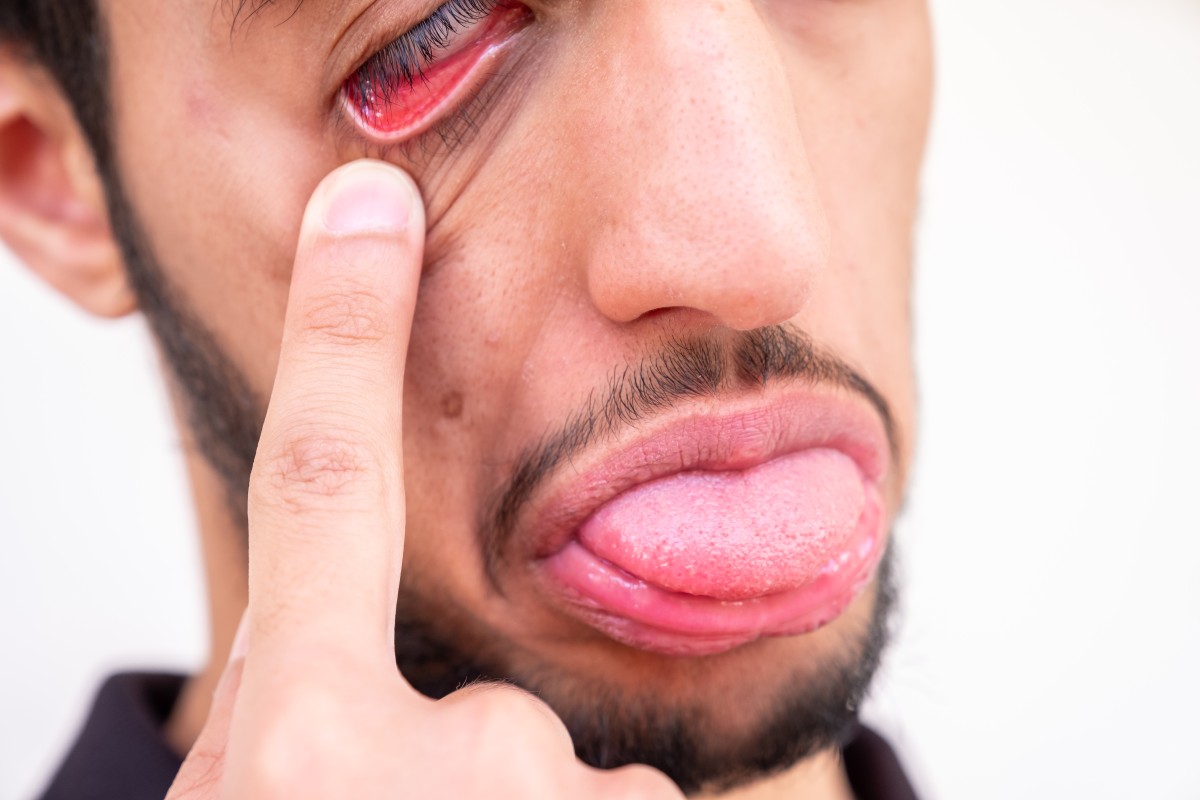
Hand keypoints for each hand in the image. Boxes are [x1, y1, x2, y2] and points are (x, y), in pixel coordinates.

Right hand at [166, 161, 681, 799]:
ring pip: (542, 753)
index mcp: (312, 750)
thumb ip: (284, 706)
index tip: (368, 213)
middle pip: (462, 675)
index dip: (343, 338)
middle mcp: (445, 761)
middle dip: (428, 737)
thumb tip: (307, 628)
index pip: (324, 486)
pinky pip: (605, 798)